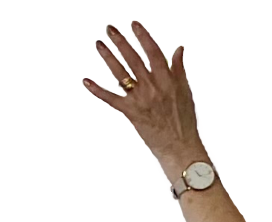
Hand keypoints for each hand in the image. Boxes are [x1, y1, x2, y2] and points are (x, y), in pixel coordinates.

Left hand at [82, 21, 201, 167]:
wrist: (180, 147)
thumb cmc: (184, 122)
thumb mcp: (186, 92)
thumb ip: (179, 69)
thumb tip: (178, 49)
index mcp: (168, 81)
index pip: (153, 52)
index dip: (143, 37)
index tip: (134, 25)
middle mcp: (153, 87)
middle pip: (133, 59)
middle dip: (120, 41)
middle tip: (109, 29)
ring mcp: (140, 99)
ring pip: (120, 73)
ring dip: (108, 57)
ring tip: (99, 44)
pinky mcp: (131, 112)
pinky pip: (111, 99)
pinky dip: (97, 90)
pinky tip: (85, 81)